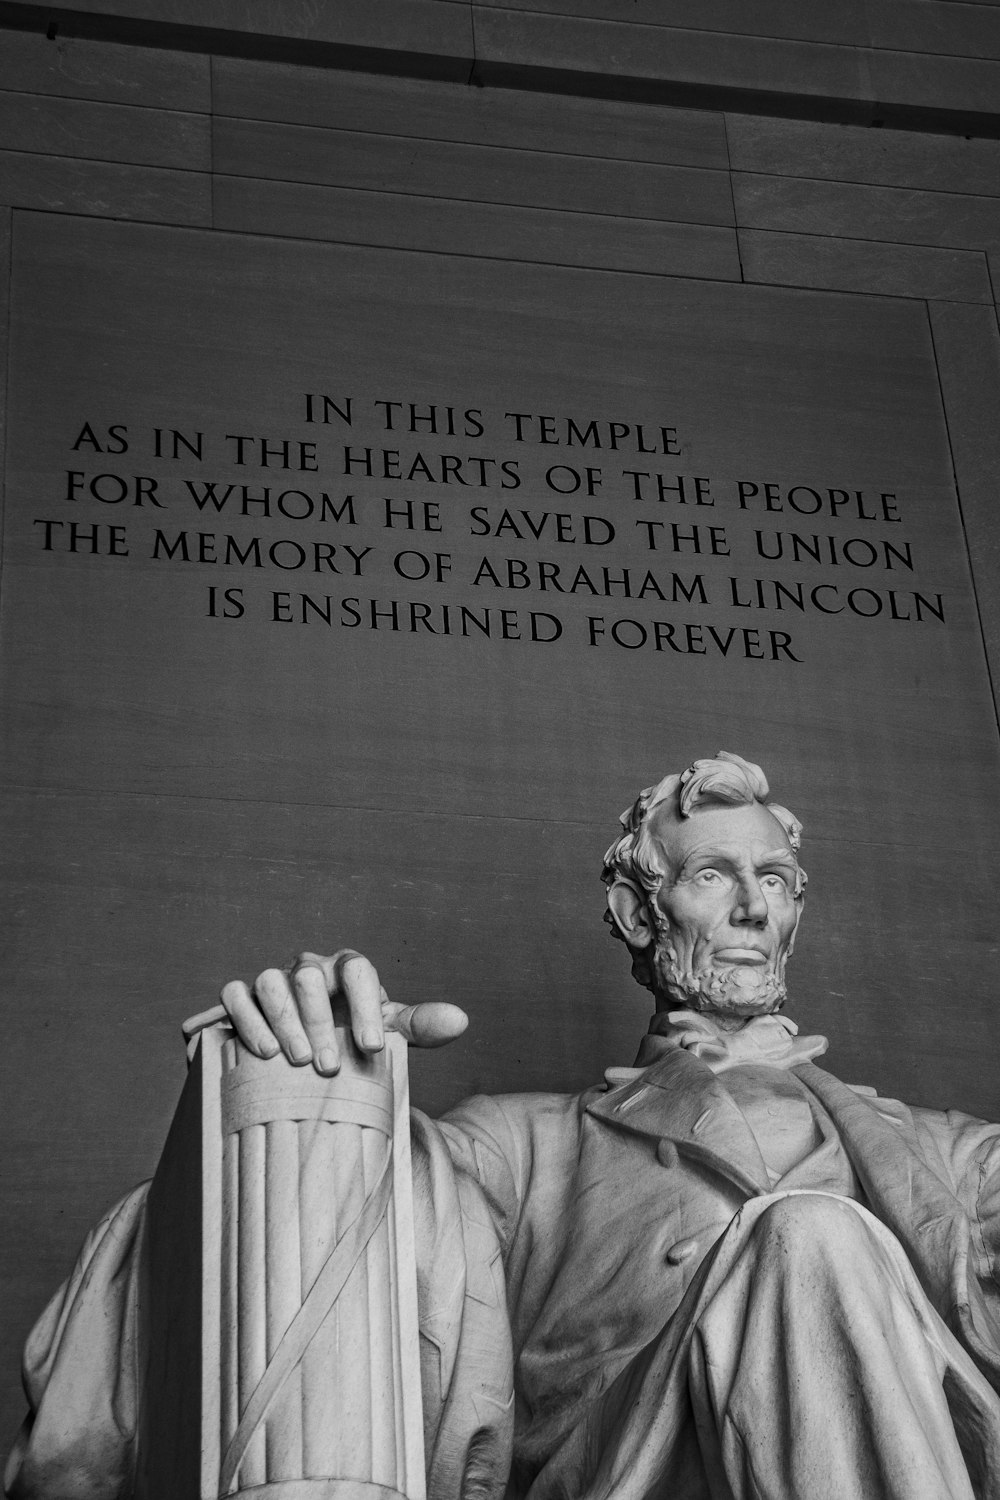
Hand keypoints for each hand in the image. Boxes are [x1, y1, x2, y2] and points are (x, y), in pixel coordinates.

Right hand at [215, 949, 467, 1074]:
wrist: (308, 1052)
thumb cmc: (351, 1036)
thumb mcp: (387, 1031)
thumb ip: (419, 1026)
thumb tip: (462, 1021)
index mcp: (346, 969)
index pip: (357, 969)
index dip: (365, 1006)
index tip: (373, 1048)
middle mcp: (308, 968)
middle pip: (309, 978)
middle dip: (319, 1022)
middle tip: (328, 1067)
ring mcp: (273, 980)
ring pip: (270, 981)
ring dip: (282, 1020)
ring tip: (295, 1061)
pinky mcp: (242, 998)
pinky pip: (235, 995)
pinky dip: (246, 1019)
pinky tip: (261, 1052)